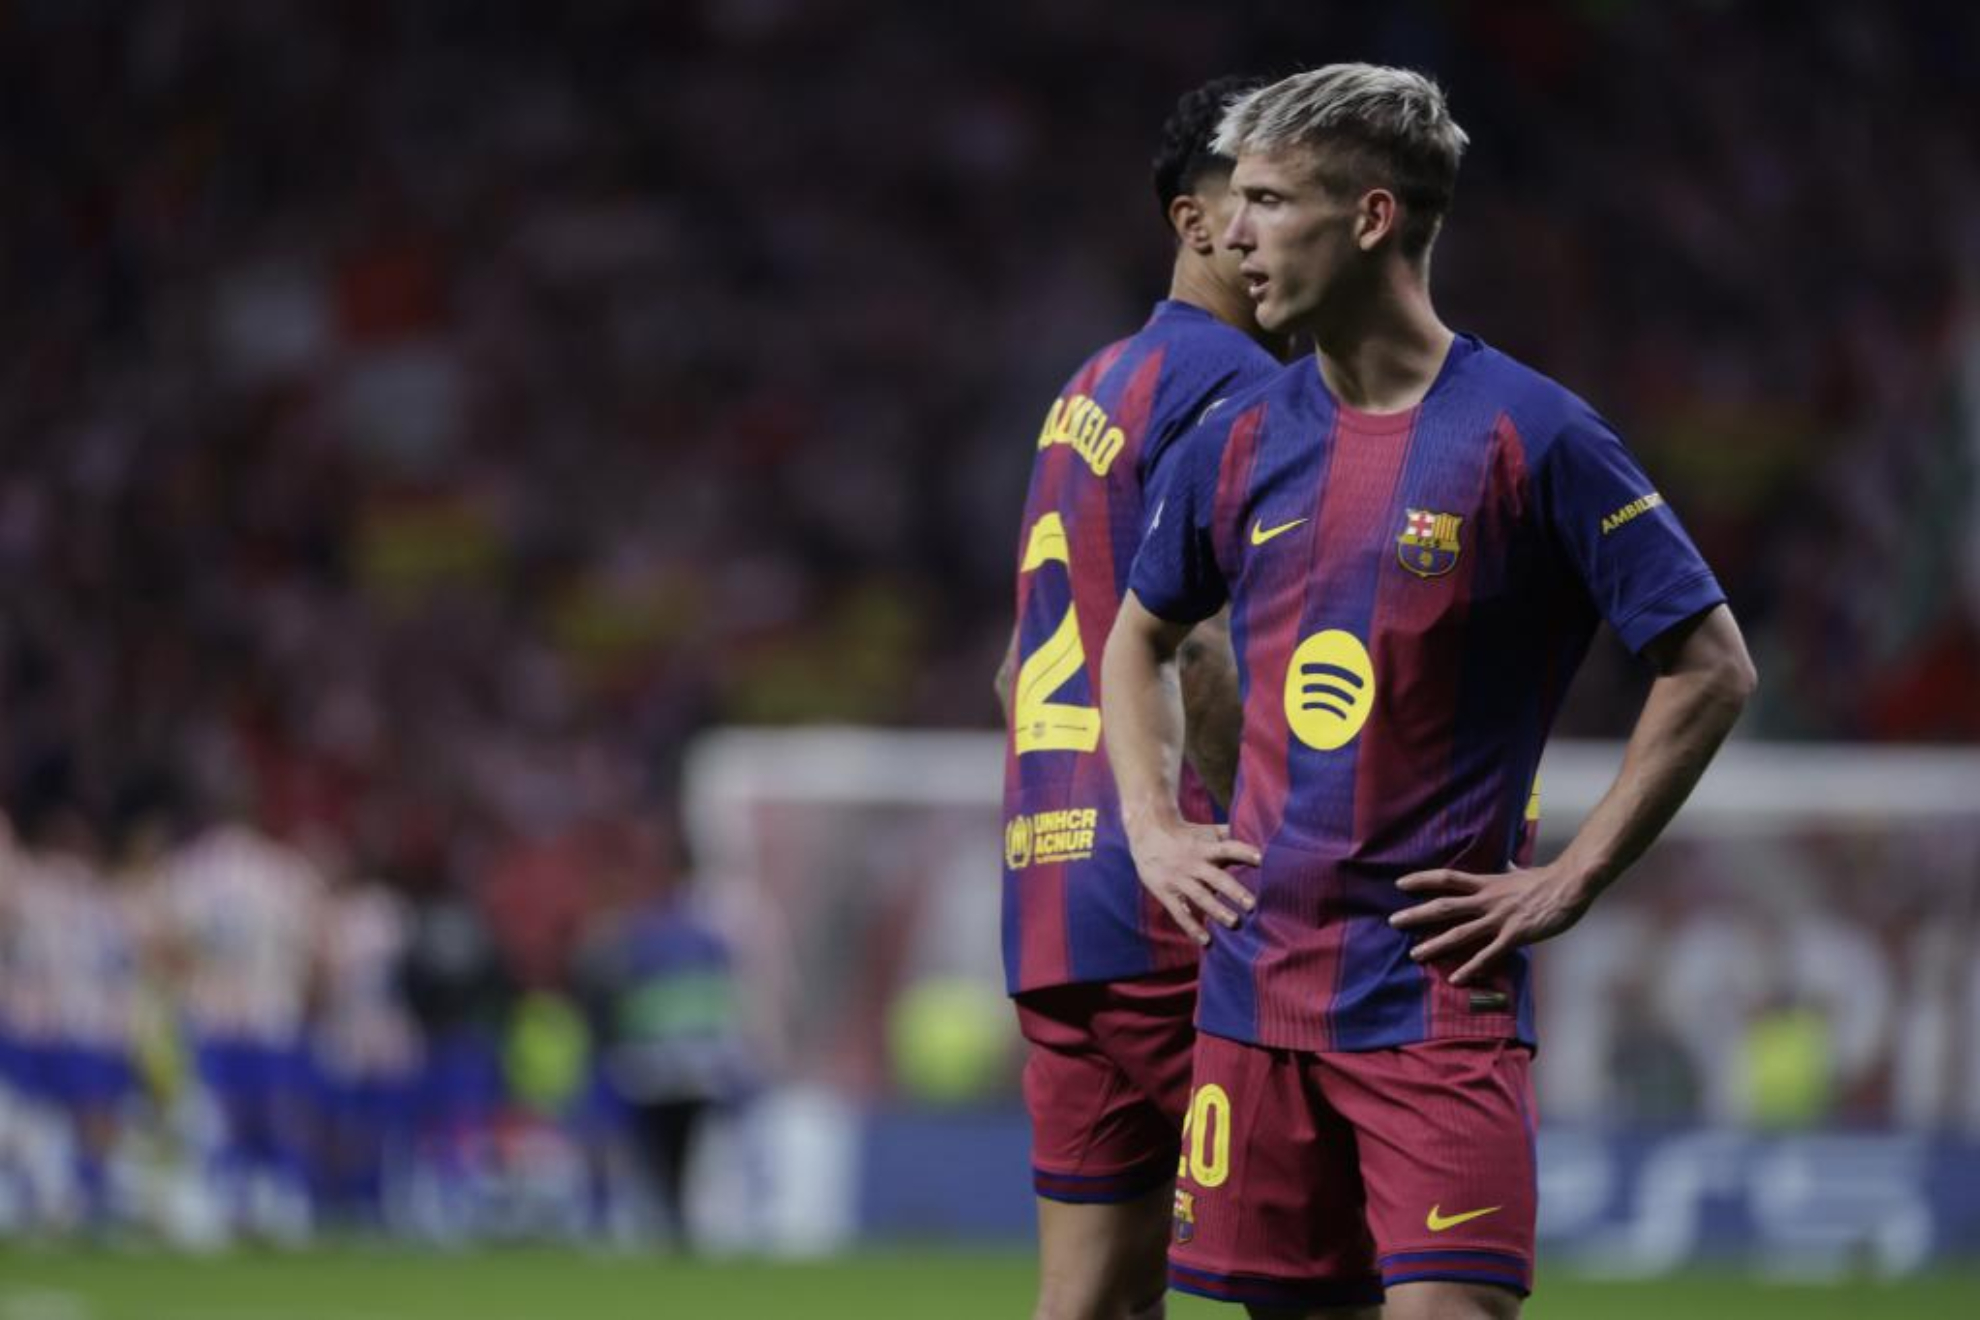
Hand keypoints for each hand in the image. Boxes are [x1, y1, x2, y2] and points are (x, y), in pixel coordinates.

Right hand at [1127, 818, 1260, 946]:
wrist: (1148, 833)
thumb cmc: (1187, 835)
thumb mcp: (1207, 832)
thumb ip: (1231, 835)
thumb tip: (1261, 834)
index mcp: (1206, 848)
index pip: (1228, 848)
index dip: (1244, 852)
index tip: (1261, 859)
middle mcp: (1194, 863)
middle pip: (1216, 877)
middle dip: (1234, 891)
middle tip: (1252, 905)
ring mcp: (1179, 879)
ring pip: (1200, 896)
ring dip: (1217, 910)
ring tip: (1234, 923)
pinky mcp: (1165, 892)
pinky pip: (1180, 912)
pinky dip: (1192, 927)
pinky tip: (1206, 941)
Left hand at [1388, 863, 1593, 984]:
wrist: (1570, 885)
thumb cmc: (1547, 879)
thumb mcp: (1520, 872)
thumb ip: (1508, 872)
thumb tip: (1506, 864)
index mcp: (1487, 883)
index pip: (1447, 878)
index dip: (1422, 879)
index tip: (1400, 883)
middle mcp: (1487, 900)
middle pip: (1444, 906)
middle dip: (1417, 914)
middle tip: (1393, 922)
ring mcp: (1499, 919)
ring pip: (1460, 933)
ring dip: (1435, 944)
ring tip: (1414, 954)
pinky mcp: (1514, 935)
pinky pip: (1488, 954)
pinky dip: (1471, 967)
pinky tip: (1456, 978)